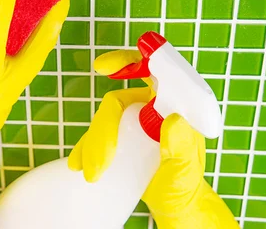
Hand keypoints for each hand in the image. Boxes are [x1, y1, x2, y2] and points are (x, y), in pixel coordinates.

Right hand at [69, 50, 238, 228]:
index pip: (153, 72)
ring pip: (104, 119)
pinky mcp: (118, 137)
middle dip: (103, 129)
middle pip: (118, 101)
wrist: (172, 204)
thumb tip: (174, 120)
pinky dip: (84, 148)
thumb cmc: (184, 185)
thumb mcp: (186, 170)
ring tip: (93, 172)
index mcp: (173, 105)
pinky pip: (95, 135)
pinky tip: (78, 164)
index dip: (128, 62)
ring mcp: (132, 122)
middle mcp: (151, 107)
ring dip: (93, 142)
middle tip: (100, 163)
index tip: (103, 67)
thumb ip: (183, 148)